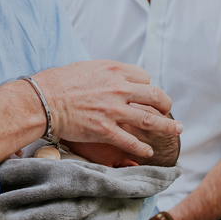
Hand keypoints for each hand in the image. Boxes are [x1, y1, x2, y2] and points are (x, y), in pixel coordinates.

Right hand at [32, 60, 182, 159]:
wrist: (43, 100)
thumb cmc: (59, 82)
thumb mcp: (86, 67)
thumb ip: (105, 73)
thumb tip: (113, 78)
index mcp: (114, 70)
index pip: (144, 78)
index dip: (146, 86)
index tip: (143, 93)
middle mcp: (118, 88)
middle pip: (155, 95)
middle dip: (165, 103)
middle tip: (168, 109)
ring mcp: (113, 111)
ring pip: (150, 119)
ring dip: (167, 126)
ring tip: (177, 129)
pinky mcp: (105, 130)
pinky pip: (131, 141)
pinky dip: (142, 148)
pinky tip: (148, 152)